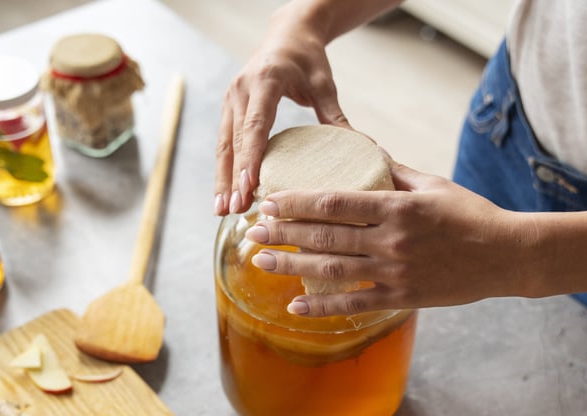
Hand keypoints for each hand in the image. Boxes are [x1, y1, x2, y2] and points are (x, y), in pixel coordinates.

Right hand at [214, 5, 348, 215]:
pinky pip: (224, 144)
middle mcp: (242, 89)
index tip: (249, 186)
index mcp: (265, 81)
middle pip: (235, 141)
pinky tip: (225, 195)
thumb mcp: (324, 85)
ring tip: (223, 211)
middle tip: (235, 209)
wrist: (287, 34)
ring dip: (222, 180)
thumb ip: (336, 117)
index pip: (255, 125)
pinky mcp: (228, 109)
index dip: (251, 157)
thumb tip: (364, 148)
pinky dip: (223, 170)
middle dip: (233, 178)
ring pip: (223, 146)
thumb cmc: (307, 58)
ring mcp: (231, 99)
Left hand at [245, 162, 531, 315]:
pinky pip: (354, 304)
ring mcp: (395, 272)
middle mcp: (391, 240)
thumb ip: (395, 173)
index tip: (270, 203)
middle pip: (324, 237)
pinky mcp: (402, 297)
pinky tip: (295, 307)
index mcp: (396, 206)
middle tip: (251, 233)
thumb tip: (366, 155)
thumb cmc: (471, 215)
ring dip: (291, 267)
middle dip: (282, 234)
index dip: (297, 203)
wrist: (507, 255)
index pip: (334, 202)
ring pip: (332, 271)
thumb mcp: (434, 185)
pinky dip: (322, 308)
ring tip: (259, 262)